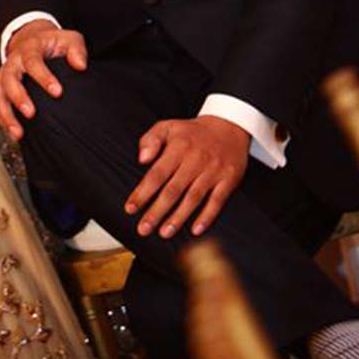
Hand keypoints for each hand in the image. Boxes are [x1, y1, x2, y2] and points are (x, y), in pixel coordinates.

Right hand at [0, 21, 86, 140]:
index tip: (57, 92)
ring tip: (18, 132)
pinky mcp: (2, 88)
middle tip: (31, 113)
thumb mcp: (69, 39)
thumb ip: (76, 49)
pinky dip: (3, 119)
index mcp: (30, 48)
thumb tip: (80, 65)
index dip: (43, 76)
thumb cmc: (53, 43)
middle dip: (18, 96)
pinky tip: (14, 134)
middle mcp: (13, 61)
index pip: (32, 60)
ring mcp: (5, 75)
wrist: (33, 40)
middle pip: (9, 78)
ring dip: (6, 113)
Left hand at [125, 116, 248, 238]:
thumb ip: (150, 140)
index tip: (130, 208)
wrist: (228, 127)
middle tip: (143, 229)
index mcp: (178, 147)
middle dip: (156, 212)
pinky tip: (195, 230)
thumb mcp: (168, 126)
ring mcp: (213, 171)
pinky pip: (217, 201)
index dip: (143, 193)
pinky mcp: (228, 179)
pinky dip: (207, 216)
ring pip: (193, 198)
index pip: (156, 174)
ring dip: (178, 218)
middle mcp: (195, 160)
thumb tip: (142, 160)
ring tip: (164, 232)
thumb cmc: (192, 132)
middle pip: (173, 190)